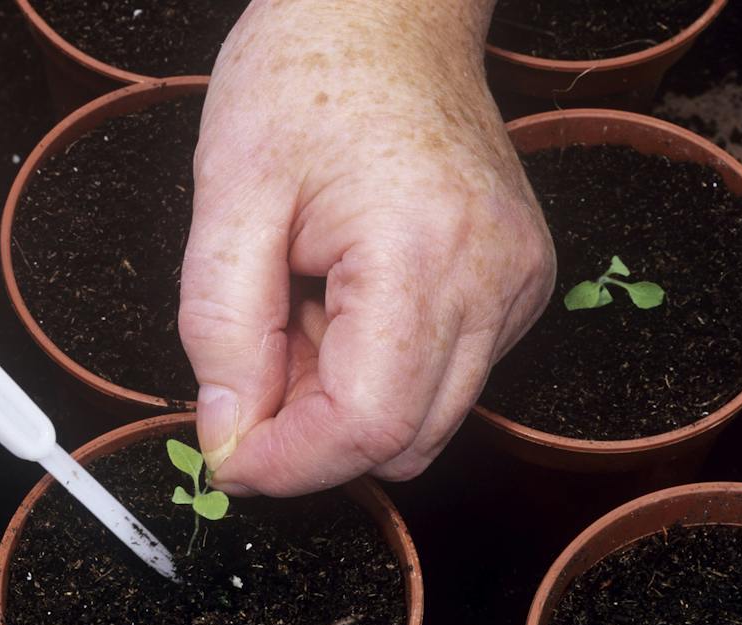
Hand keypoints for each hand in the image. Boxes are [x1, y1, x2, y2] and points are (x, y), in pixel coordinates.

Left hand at [181, 0, 554, 494]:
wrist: (389, 13)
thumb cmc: (307, 75)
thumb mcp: (228, 194)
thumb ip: (219, 329)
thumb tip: (228, 437)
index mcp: (420, 255)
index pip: (365, 427)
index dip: (286, 464)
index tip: (227, 459)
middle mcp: (493, 281)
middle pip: (403, 442)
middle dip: (312, 433)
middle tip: (254, 355)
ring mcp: (519, 284)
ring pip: (427, 421)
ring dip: (346, 399)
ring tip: (302, 305)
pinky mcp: (522, 284)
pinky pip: (448, 376)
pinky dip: (382, 366)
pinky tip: (345, 294)